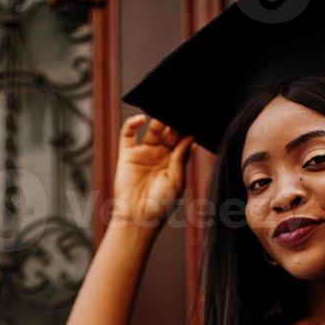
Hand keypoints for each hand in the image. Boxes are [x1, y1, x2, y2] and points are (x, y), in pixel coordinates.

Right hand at [111, 113, 193, 230]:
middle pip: (171, 131)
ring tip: (166, 110)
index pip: (185, 139)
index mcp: (176, 161)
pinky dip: (132, 123)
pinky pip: (128, 133)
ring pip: (153, 129)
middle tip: (183, 108)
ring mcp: (144, 152)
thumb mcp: (176, 181)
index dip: (190, 128)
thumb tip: (190, 135)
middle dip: (176, 120)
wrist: (137, 217)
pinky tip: (141, 119)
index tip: (197, 116)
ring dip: (159, 118)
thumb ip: (181, 157)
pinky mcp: (127, 154)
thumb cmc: (160, 204)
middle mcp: (161, 154)